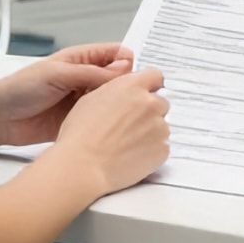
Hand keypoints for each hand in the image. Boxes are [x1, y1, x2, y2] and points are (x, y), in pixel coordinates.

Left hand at [0, 43, 134, 148]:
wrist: (0, 118)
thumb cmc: (22, 88)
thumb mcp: (59, 74)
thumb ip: (92, 72)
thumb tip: (126, 68)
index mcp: (82, 59)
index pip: (116, 54)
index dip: (131, 62)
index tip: (143, 75)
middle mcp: (86, 78)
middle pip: (118, 78)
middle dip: (131, 85)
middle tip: (145, 96)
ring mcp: (83, 100)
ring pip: (112, 100)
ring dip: (122, 105)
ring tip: (135, 114)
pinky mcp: (80, 121)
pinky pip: (101, 119)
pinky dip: (110, 122)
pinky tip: (120, 127)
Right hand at [46, 67, 171, 195]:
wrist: (83, 166)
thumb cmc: (80, 134)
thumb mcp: (91, 99)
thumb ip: (117, 91)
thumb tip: (127, 94)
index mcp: (133, 87)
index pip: (155, 76)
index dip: (150, 86)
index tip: (145, 94)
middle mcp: (151, 103)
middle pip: (161, 102)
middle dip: (149, 112)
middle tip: (130, 126)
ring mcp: (160, 127)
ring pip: (162, 126)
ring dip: (150, 132)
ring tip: (126, 145)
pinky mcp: (163, 149)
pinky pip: (161, 146)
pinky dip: (151, 151)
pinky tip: (131, 156)